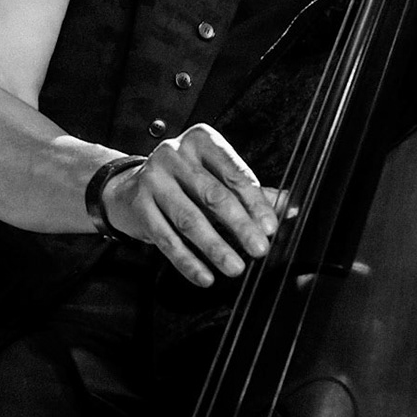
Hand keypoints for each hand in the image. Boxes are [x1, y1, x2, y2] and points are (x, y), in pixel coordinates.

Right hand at [101, 124, 286, 286]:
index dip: (255, 203)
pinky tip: (205, 276)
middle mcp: (175, 154)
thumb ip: (251, 191)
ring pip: (190, 219)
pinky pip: (167, 239)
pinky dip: (188, 261)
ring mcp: (153, 180)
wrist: (127, 189)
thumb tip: (289, 205)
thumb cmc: (183, 182)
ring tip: (235, 267)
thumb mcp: (216, 177)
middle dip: (240, 226)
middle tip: (259, 249)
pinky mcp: (139, 206)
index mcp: (201, 140)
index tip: (271, 226)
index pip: (234, 173)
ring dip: (216, 248)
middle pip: (214, 196)